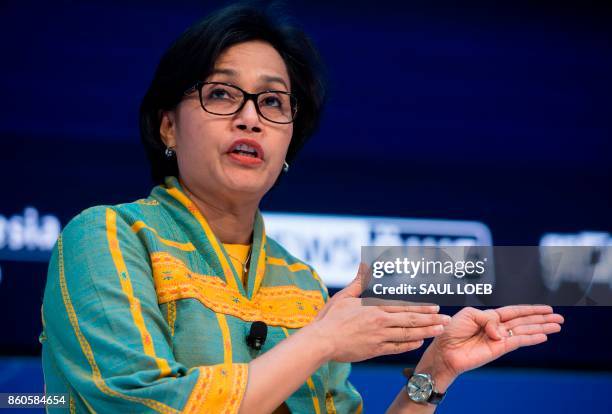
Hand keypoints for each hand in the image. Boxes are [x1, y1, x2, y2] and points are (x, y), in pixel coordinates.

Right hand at [312, 264, 451, 362]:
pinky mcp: (375, 350)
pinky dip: (410, 345)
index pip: (403, 305)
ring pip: (408, 333)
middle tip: (447, 319)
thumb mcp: (344, 296)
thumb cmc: (331, 318)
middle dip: (431, 319)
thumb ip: (359, 281)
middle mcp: (380, 321)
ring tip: (440, 330)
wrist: (322, 341)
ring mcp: (379, 337)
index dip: (421, 306)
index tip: (435, 306)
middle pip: (410, 319)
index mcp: (374, 307)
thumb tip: (365, 264)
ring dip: (426, 331)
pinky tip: (420, 342)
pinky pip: (397, 347)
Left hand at [417, 305, 563, 389]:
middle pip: (524, 321)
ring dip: (541, 328)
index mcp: (489, 317)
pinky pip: (517, 342)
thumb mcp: (468, 315)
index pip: (514, 312)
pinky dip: (530, 339)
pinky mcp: (498, 349)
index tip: (547, 308)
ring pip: (524, 331)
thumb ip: (488, 318)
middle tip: (559, 318)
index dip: (530, 310)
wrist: (444, 350)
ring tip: (558, 326)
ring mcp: (499, 339)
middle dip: (542, 319)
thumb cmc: (451, 331)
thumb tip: (501, 331)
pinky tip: (543, 336)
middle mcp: (497, 328)